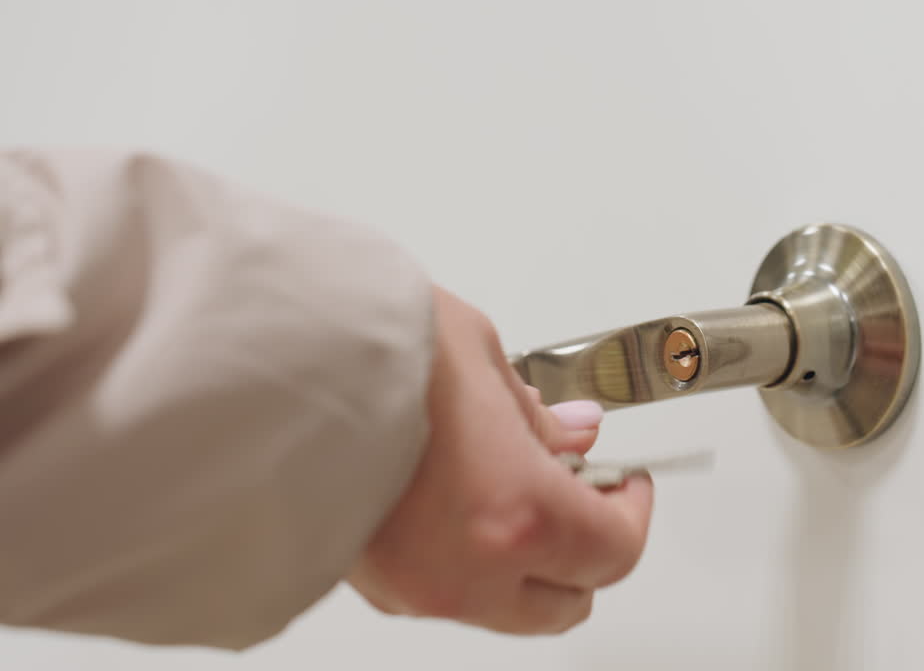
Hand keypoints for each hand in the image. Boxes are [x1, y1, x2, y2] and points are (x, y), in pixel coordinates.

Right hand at [348, 287, 653, 633]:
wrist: (263, 355)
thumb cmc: (362, 344)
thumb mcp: (480, 359)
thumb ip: (540, 417)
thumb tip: (575, 437)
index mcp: (516, 514)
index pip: (615, 551)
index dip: (632, 512)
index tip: (627, 483)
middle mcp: (468, 571)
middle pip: (567, 604)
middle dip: (589, 552)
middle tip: (586, 493)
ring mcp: (415, 588)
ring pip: (505, 607)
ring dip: (529, 561)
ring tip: (515, 485)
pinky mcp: (372, 584)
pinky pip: (448, 593)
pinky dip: (473, 561)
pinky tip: (461, 501)